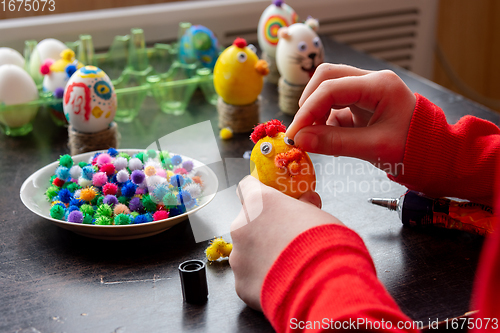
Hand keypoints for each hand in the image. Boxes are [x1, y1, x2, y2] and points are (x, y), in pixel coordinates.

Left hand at [229, 176, 342, 310]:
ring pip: (247, 252)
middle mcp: (241, 227)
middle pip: (248, 222)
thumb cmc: (323, 244)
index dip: (260, 193)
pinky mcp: (240, 285)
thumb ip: (306, 206)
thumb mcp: (319, 215)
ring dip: (262, 255)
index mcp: (259, 203)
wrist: (323, 285)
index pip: (247, 186)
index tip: (271, 200)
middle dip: (264, 229)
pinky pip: (250, 277)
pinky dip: (262, 280)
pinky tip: (283, 283)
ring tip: (288, 265)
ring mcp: (238, 257)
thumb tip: (308, 199)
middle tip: (287, 239)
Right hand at [286, 64, 415, 173]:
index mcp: (380, 86)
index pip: (331, 88)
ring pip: (329, 88)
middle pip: (327, 77)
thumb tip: (300, 141)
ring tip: (315, 137)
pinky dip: (326, 121)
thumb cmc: (413, 150)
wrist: (434, 155)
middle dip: (309, 103)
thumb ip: (335, 143)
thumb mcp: (374, 148)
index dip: (307, 110)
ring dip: (316, 111)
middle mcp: (372, 81)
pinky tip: (329, 139)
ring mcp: (367, 90)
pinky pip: (335, 105)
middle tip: (301, 130)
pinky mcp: (362, 103)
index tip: (294, 134)